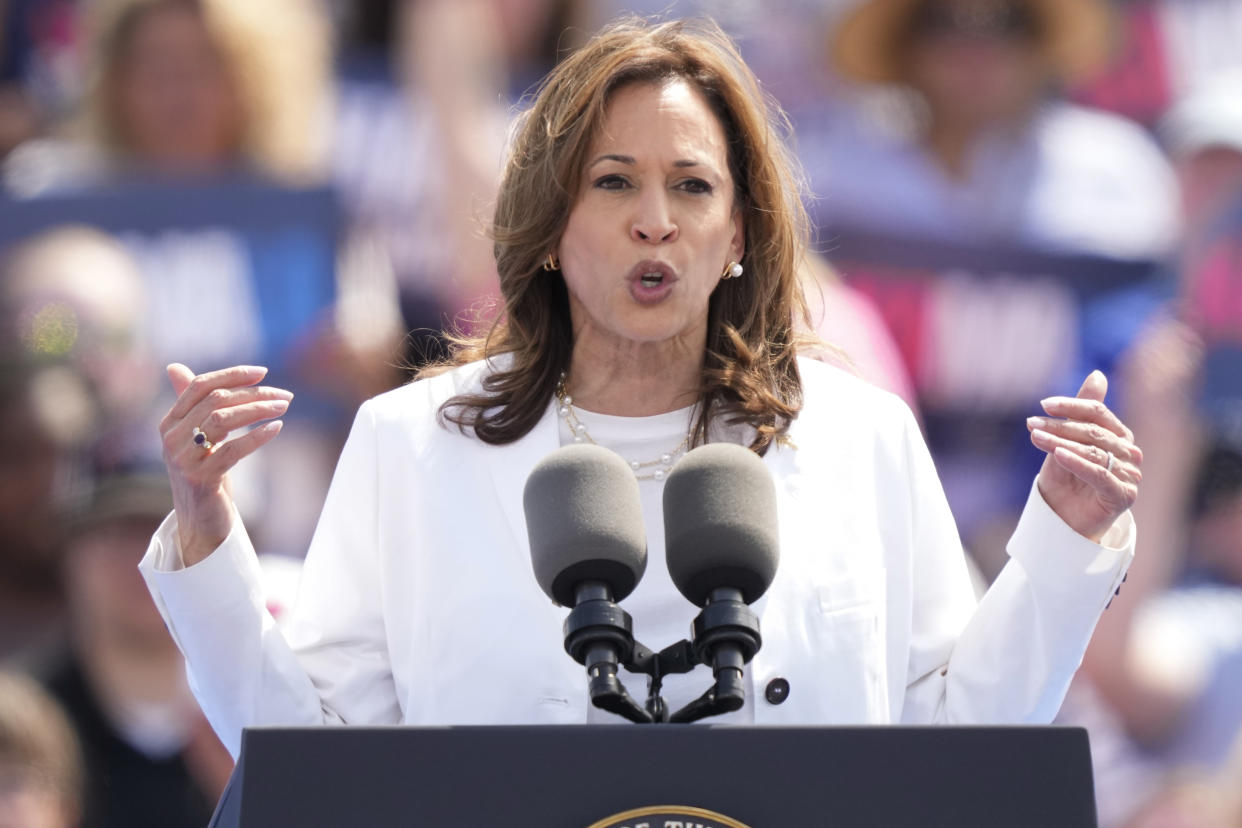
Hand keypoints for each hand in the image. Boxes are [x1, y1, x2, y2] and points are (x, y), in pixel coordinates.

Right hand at [159, 364, 290, 564]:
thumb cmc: (205, 473)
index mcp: (169, 422)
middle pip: (216, 401)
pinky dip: (257, 436)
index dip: (231, 375)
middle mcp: (171, 438)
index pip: (199, 386)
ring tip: (284, 407)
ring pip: (222, 420)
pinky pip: (232, 450)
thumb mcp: (199, 436)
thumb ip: (194, 405)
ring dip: (258, 410)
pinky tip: (276, 428)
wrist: (201, 521)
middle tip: (285, 396)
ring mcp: (183, 459)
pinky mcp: (199, 479)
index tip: (263, 372)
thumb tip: (174, 367)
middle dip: (254, 394)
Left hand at [1026, 370, 1141, 541]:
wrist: (1063, 519)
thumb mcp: (1065, 441)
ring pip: (1094, 452)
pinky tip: (1058, 455)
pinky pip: (1100, 475)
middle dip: (1060, 426)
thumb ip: (1080, 412)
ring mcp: (1130, 475)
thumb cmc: (1065, 478)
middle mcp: (1129, 453)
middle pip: (1093, 432)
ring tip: (1035, 437)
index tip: (1044, 404)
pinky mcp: (1124, 496)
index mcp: (1119, 435)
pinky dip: (1078, 463)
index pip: (1098, 412)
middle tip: (1031, 423)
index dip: (1072, 405)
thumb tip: (1098, 374)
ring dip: (1061, 442)